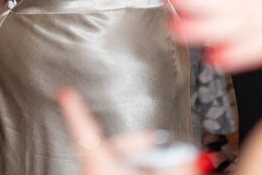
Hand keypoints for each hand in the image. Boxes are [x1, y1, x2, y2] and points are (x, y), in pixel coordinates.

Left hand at [58, 88, 203, 174]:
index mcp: (100, 163)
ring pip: (115, 167)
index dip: (75, 109)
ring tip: (161, 168)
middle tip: (164, 149)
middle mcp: (92, 174)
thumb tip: (196, 156)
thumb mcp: (167, 173)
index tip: (66, 94)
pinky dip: (130, 174)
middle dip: (141, 147)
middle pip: (112, 148)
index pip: (85, 129)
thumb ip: (181, 164)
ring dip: (140, 166)